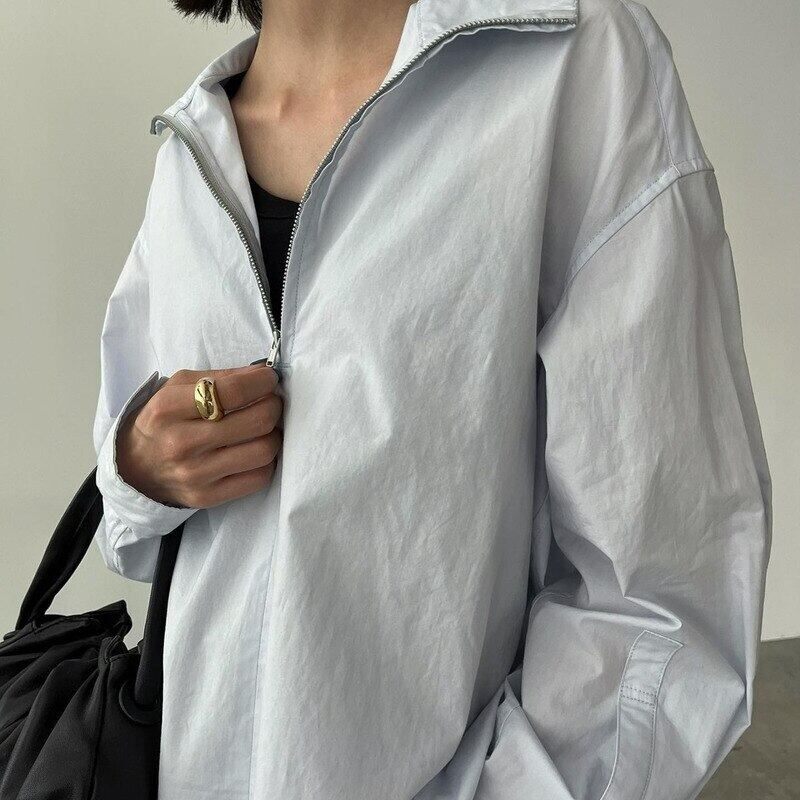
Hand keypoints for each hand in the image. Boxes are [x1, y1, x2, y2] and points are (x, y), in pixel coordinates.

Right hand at [116, 365, 281, 507]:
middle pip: (257, 420)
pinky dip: (266, 461)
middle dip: (273, 406)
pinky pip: (259, 477)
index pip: (233, 391)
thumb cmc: (164, 421)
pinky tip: (254, 449)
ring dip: (274, 434)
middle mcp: (182, 443)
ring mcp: (196, 474)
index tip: (269, 378)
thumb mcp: (177, 387)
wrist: (135, 469)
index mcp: (169, 408)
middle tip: (270, 402)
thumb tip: (263, 374)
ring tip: (264, 428)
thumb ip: (220, 376)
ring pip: (264, 450)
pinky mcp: (208, 497)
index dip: (262, 381)